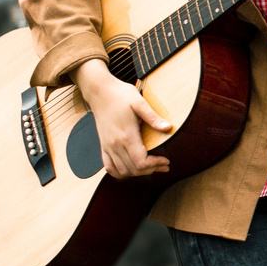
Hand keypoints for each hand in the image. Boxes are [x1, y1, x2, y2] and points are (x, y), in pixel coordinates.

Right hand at [76, 59, 172, 177]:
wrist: (99, 92)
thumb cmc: (119, 95)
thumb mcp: (139, 103)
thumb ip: (153, 118)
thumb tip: (168, 127)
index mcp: (126, 136)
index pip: (141, 162)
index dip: (155, 165)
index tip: (166, 160)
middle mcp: (115, 144)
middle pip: (133, 169)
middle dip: (151, 170)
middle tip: (164, 165)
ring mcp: (107, 146)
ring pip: (122, 171)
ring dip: (138, 173)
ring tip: (151, 168)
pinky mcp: (103, 145)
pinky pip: (109, 167)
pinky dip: (120, 172)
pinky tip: (131, 169)